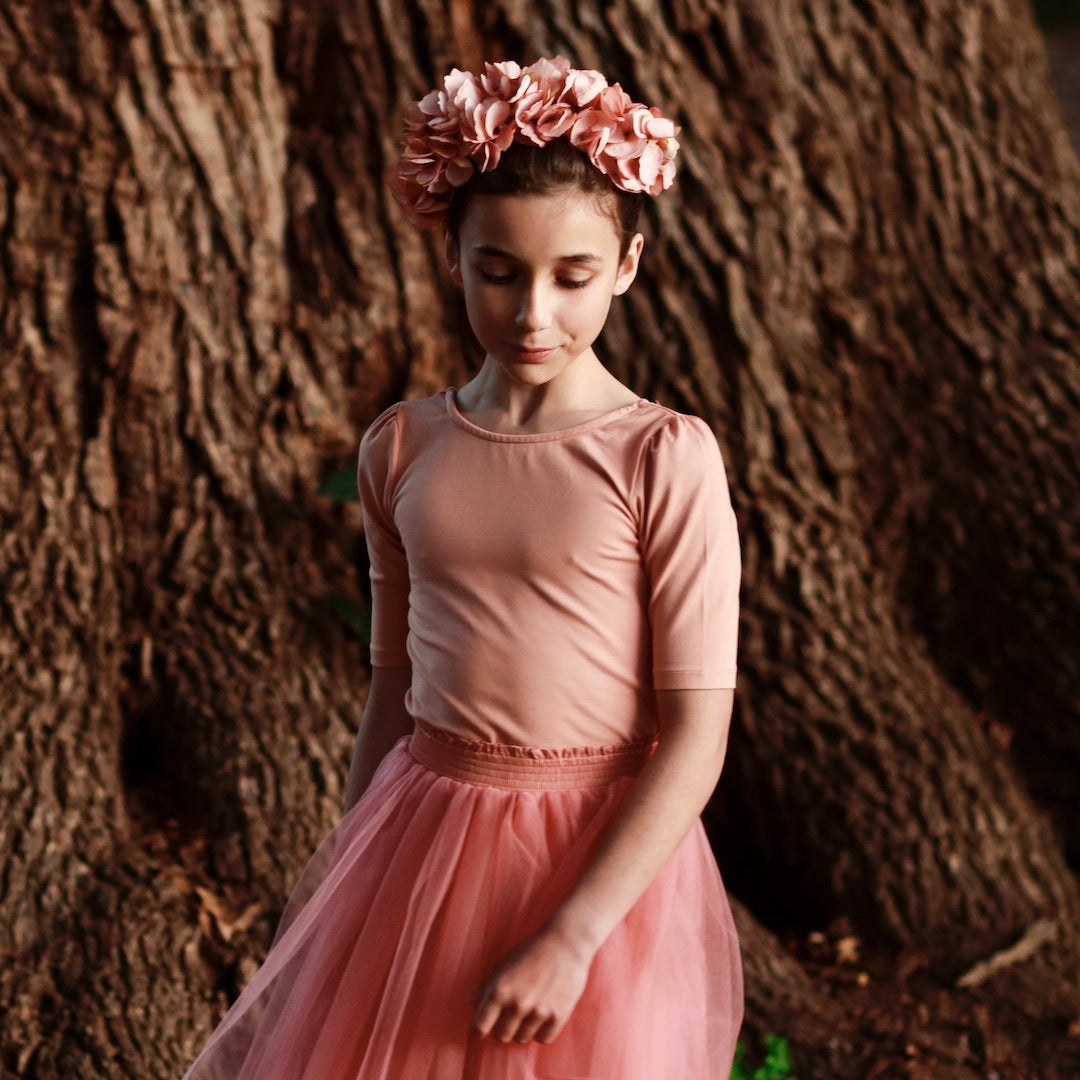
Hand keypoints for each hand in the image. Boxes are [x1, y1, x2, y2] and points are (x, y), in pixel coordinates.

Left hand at [470, 925, 594, 1044]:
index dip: (478, 1030)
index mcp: (500, 990)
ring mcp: (538, 1012)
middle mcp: (517, 1004)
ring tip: (530, 1010)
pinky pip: (542, 1039)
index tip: (482, 1029)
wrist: (566, 942)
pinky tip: (543, 1015)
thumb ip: (487, 986)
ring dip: (523, 1028)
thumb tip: (470, 1004)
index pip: (480, 1026)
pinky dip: (541, 1031)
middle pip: (501, 1036)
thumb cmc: (533, 950)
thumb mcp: (505, 963)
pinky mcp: (558, 1016)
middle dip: (503, 1028)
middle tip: (511, 1015)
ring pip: (522, 1038)